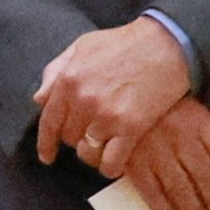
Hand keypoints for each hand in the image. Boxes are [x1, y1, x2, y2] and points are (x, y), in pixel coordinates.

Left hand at [33, 18, 191, 177]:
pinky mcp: (131, 128)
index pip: (48, 122)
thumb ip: (57, 70)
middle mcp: (83, 101)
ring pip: (88, 151)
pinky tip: (114, 163)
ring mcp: (106, 116)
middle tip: (92, 132)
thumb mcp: (83, 46)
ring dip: (95, 152)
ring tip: (105, 145)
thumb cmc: (126, 43)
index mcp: (69, 81)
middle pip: (69, 137)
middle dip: (77, 137)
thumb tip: (40, 98)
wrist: (169, 44)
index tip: (47, 156)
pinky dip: (110, 166)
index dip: (46, 143)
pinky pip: (111, 161)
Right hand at [128, 97, 209, 209]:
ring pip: (180, 186)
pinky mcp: (133, 163)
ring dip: (193, 209)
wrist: (117, 100)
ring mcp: (155, 151)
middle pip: (204, 174)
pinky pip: (151, 191)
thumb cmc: (159, 111)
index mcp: (198, 121)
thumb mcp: (187, 111)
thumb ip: (203, 136)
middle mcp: (179, 136)